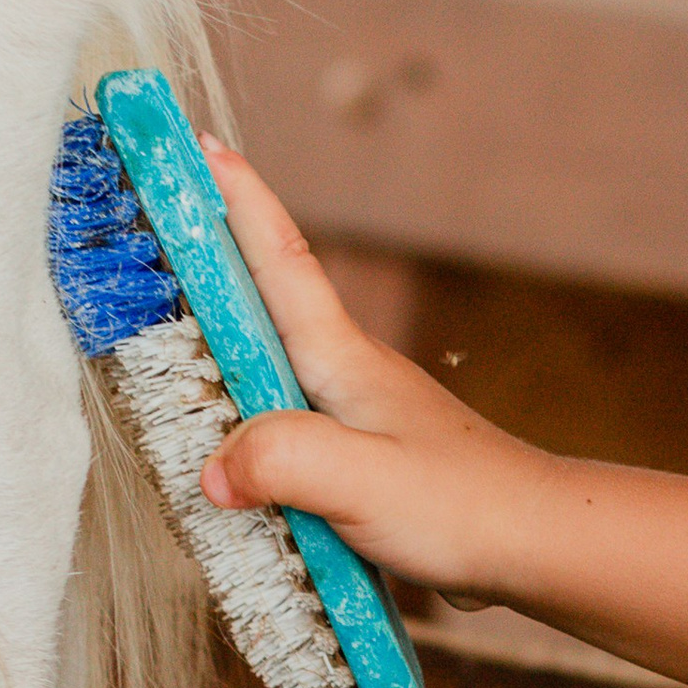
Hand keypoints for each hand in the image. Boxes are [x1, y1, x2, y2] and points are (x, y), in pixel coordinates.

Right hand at [194, 140, 544, 590]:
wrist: (535, 543)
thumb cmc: (464, 503)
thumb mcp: (362, 479)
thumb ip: (283, 461)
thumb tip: (216, 468)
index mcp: (339, 358)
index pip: (280, 259)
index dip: (237, 201)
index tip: (198, 144)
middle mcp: (341, 374)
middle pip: (260, 304)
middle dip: (207, 258)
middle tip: (152, 220)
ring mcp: (352, 415)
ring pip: (267, 368)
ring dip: (218, 344)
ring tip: (163, 329)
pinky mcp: (357, 460)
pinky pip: (284, 427)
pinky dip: (245, 421)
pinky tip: (226, 445)